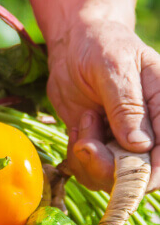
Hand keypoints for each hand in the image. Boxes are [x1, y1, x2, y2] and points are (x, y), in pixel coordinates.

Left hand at [47, 20, 159, 191]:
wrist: (74, 47)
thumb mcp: (115, 67)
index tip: (126, 177)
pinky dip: (76, 156)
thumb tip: (140, 145)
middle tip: (85, 143)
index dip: (150, 173)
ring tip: (83, 123)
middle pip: (135, 172)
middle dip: (106, 168)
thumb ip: (127, 104)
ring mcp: (117, 139)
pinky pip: (86, 166)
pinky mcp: (95, 142)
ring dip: (87, 160)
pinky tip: (76, 130)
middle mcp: (144, 130)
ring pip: (107, 174)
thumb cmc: (101, 47)